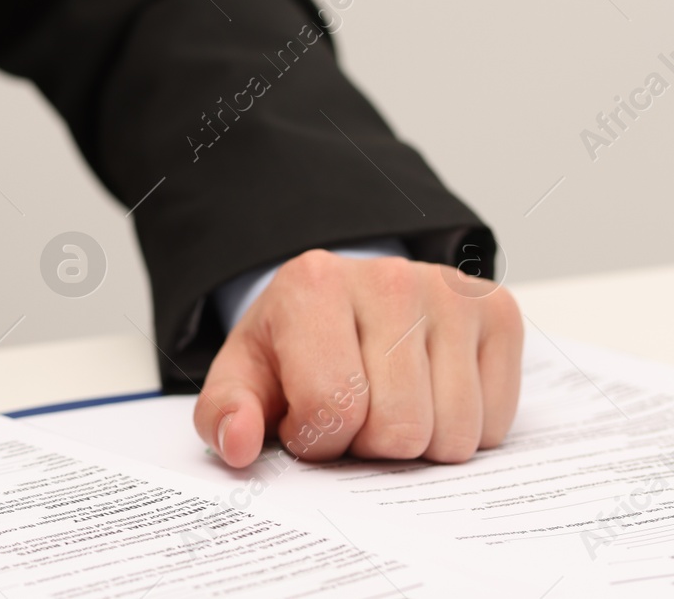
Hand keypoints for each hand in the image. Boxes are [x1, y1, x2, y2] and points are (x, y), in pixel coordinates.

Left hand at [193, 250, 522, 466]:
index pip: (333, 407)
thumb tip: (238, 443)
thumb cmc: (295, 344)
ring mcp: (451, 292)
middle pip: (401, 430)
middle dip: (370, 446)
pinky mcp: (498, 312)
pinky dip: (462, 429)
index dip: (318, 439)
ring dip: (419, 444)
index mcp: (313, 285)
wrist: (346, 298)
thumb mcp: (246, 372)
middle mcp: (388, 279)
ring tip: (387, 403)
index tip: (305, 418)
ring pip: (455, 434)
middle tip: (352, 414)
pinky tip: (430, 394)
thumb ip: (225, 411)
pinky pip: (495, 425)